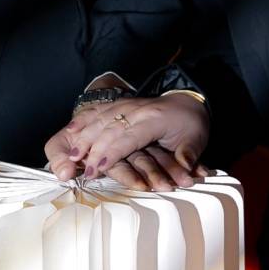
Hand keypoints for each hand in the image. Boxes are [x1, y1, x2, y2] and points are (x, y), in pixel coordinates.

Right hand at [44, 93, 211, 191]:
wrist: (189, 100)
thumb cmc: (191, 124)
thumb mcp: (197, 139)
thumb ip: (189, 154)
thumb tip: (186, 167)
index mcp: (154, 118)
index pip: (129, 137)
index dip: (112, 152)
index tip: (97, 167)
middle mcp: (136, 110)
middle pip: (108, 128)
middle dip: (92, 149)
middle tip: (80, 169)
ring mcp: (127, 105)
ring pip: (99, 118)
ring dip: (83, 136)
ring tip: (71, 155)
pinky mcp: (121, 104)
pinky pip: (98, 110)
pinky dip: (84, 120)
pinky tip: (71, 130)